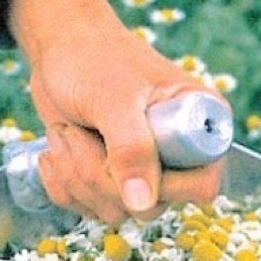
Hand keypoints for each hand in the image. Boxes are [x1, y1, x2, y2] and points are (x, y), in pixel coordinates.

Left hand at [6, 0, 227, 222]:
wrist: (58, 49)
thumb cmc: (93, 58)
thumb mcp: (114, 98)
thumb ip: (132, 149)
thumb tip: (143, 205)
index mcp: (201, 126)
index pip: (202, 184)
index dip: (162, 184)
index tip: (120, 156)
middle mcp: (180, 157)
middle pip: (152, 205)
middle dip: (102, 176)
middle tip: (78, 135)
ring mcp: (146, 173)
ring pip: (117, 211)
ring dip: (77, 175)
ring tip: (67, 133)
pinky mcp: (113, 184)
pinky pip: (89, 209)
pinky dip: (62, 182)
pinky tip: (59, 147)